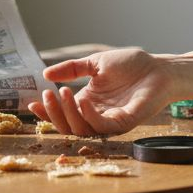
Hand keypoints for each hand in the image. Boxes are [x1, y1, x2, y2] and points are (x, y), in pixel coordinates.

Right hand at [27, 48, 169, 135]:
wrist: (160, 67)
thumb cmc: (132, 65)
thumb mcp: (95, 63)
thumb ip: (71, 69)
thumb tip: (45, 74)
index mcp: (88, 103)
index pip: (62, 115)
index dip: (46, 112)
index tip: (32, 102)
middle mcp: (96, 115)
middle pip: (67, 126)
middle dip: (53, 113)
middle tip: (46, 96)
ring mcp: (110, 121)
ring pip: (81, 129)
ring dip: (68, 113)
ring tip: (63, 93)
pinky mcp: (125, 122)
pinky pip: (102, 127)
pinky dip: (89, 116)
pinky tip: (83, 101)